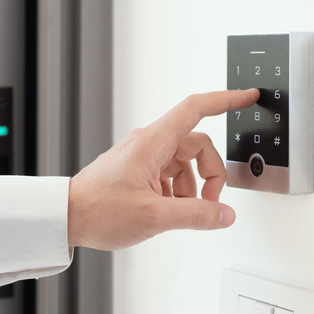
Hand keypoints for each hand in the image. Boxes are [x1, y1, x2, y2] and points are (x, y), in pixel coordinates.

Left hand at [67, 89, 259, 249]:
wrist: (65, 217)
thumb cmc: (97, 210)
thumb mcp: (154, 216)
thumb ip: (195, 215)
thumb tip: (224, 214)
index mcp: (152, 142)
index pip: (196, 108)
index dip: (225, 100)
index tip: (247, 96)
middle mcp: (148, 144)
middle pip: (198, 144)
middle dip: (210, 174)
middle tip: (207, 203)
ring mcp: (143, 156)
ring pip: (185, 163)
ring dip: (192, 188)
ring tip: (178, 211)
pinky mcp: (139, 170)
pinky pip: (171, 174)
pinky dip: (177, 193)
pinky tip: (165, 211)